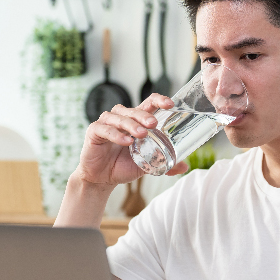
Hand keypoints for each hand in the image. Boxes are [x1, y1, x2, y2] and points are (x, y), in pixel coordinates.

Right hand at [74, 94, 189, 185]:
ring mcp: (107, 123)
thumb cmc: (123, 166)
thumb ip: (164, 162)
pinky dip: (116, 135)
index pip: (149, 104)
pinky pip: (105, 129)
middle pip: (134, 110)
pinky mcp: (94, 131)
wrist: (102, 178)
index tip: (170, 104)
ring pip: (119, 117)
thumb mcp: (147, 164)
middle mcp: (122, 118)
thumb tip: (185, 166)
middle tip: (153, 124)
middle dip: (145, 115)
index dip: (159, 100)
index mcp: (136, 121)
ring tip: (141, 135)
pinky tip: (126, 142)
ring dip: (131, 124)